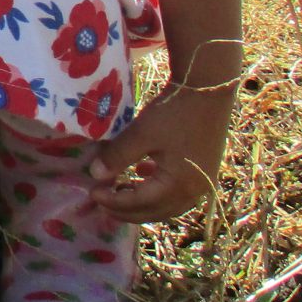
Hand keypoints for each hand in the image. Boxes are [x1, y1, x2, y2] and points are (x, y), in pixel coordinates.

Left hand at [88, 81, 235, 222]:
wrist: (209, 90)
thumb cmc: (174, 112)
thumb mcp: (142, 133)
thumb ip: (118, 155)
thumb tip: (95, 175)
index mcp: (179, 186)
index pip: (140, 203)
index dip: (114, 201)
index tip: (92, 193)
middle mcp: (194, 192)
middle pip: (155, 211)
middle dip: (126, 210)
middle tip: (102, 201)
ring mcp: (202, 183)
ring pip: (167, 205)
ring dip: (142, 203)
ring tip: (119, 191)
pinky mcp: (204, 172)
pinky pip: (177, 193)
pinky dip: (157, 191)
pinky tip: (142, 175)